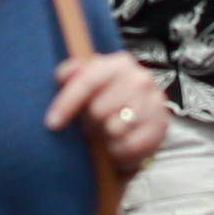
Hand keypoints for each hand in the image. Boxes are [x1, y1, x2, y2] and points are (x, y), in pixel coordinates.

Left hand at [42, 49, 168, 178]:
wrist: (142, 112)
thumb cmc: (106, 95)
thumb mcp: (88, 80)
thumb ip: (72, 74)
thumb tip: (64, 74)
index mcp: (119, 64)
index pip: (88, 81)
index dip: (67, 103)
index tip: (52, 124)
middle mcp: (140, 79)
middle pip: (99, 110)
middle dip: (89, 123)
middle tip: (91, 125)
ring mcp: (154, 102)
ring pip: (114, 130)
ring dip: (104, 138)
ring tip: (105, 134)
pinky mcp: (161, 126)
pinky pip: (129, 147)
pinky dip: (118, 151)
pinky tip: (117, 145)